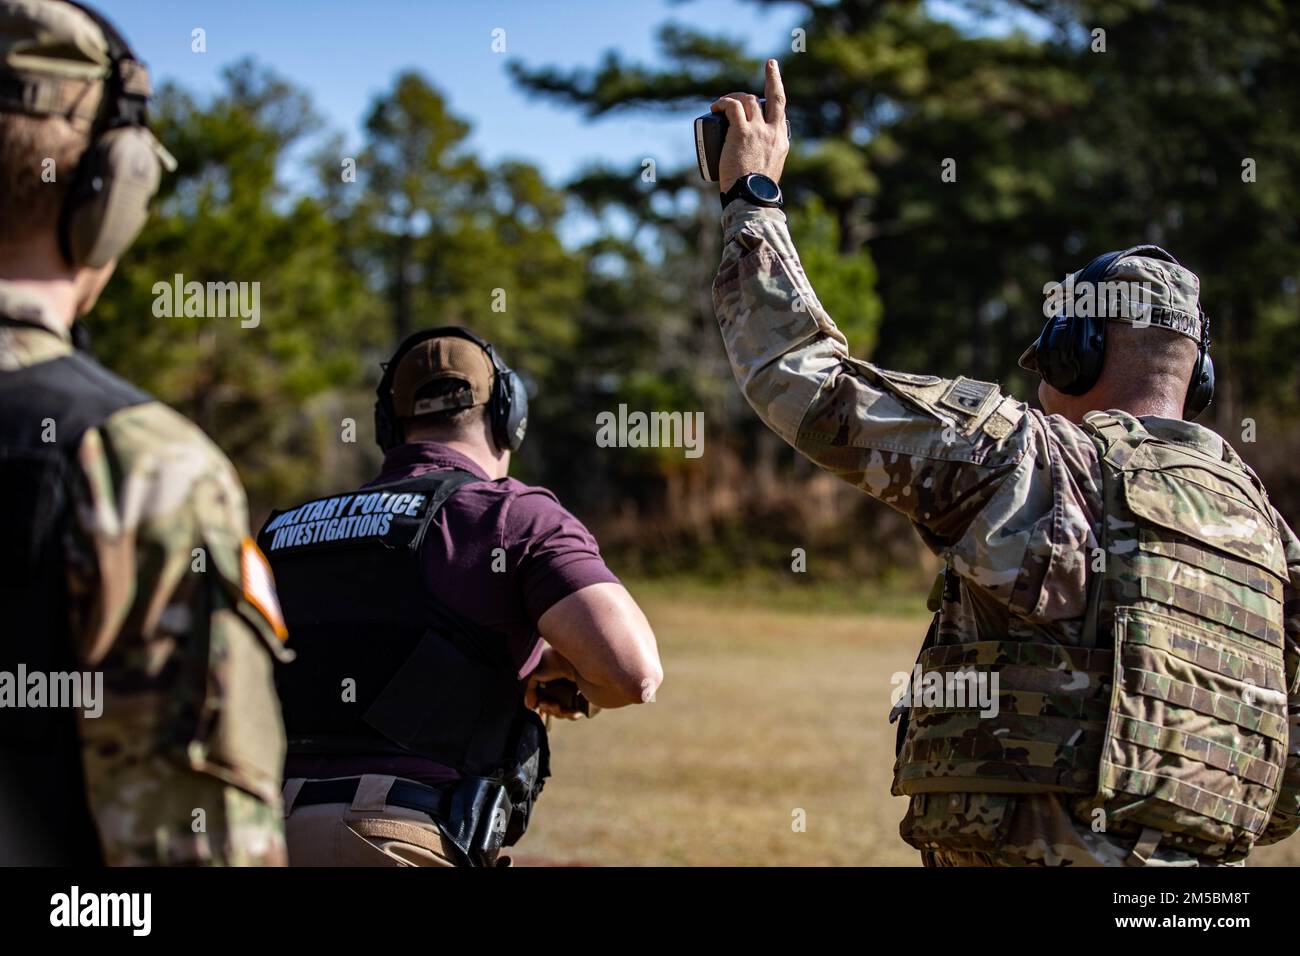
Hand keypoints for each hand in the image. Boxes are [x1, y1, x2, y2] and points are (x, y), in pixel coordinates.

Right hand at [524, 646, 584, 719]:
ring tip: (556, 707)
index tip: (539, 706)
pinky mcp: (585, 697)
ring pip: (564, 711)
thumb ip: (530, 690)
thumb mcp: (534, 672)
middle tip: (546, 704)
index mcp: (554, 677)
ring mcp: (575, 691)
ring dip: (557, 713)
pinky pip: (576, 712)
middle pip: (554, 705)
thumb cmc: (553, 662)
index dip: (542, 703)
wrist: (573, 661)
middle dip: (548, 708)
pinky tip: (568, 711)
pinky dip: (571, 715)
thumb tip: (530, 706)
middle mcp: (564, 684)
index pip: (546, 695)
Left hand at [710, 59, 788, 193]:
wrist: (752, 198)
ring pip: (749, 100)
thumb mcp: (767, 173)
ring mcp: (759, 130)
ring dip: (735, 96)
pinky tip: (715, 107)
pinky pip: (732, 107)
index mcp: (782, 142)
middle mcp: (774, 132)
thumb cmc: (755, 192)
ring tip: (721, 103)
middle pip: (776, 96)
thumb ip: (763, 163)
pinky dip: (723, 103)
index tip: (773, 87)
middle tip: (770, 65)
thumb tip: (750, 167)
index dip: (775, 99)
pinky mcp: (742, 132)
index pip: (780, 113)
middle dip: (775, 76)